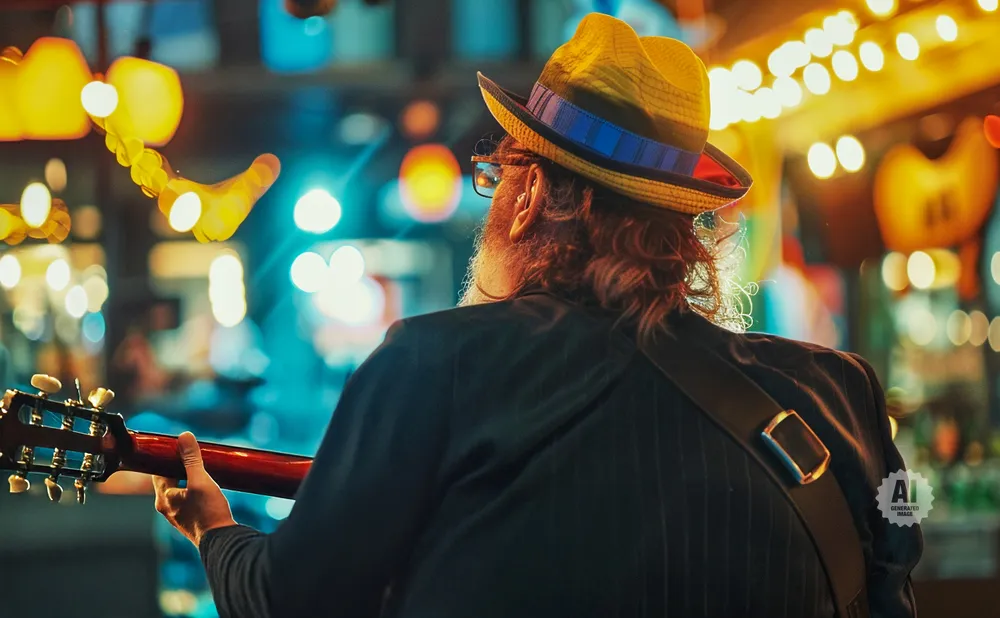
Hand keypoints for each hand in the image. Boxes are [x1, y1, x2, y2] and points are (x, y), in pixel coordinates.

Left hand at [152, 432, 237, 546]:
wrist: (221, 540)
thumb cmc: (208, 512)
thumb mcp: (200, 480)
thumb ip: (191, 459)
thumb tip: (184, 436)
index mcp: (164, 497)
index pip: (158, 471)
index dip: (166, 458)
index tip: (178, 448)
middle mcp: (166, 508)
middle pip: (167, 480)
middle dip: (177, 468)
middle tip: (191, 456)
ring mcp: (177, 516)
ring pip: (177, 490)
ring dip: (185, 479)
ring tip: (200, 470)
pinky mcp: (189, 520)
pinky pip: (185, 500)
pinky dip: (191, 490)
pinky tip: (204, 488)